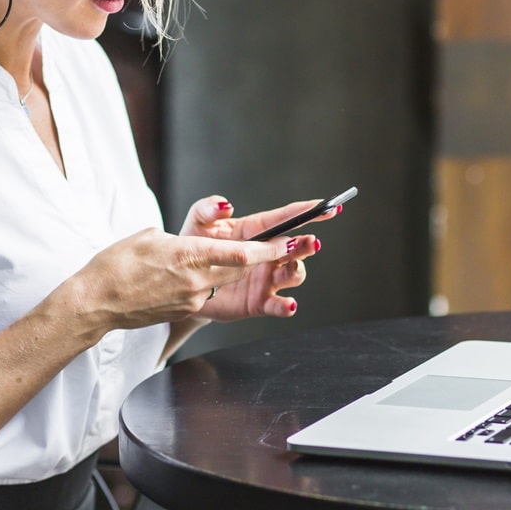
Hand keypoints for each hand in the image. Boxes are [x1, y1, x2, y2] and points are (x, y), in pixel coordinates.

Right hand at [67, 226, 287, 333]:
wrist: (94, 303)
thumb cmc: (116, 264)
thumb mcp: (149, 235)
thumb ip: (180, 237)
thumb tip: (193, 242)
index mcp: (189, 255)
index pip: (240, 254)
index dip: (269, 250)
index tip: (290, 242)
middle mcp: (196, 281)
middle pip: (242, 270)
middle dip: (264, 259)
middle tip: (287, 248)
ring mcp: (191, 300)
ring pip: (226, 282)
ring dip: (236, 271)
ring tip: (240, 259)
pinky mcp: (183, 311)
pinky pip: (206, 294)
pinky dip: (209, 282)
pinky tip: (195, 275)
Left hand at [178, 196, 335, 319]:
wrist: (183, 283)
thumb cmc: (194, 248)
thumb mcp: (198, 224)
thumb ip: (208, 209)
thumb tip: (225, 205)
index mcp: (256, 231)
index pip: (285, 218)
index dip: (307, 212)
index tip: (328, 206)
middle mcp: (267, 255)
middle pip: (295, 247)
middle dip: (306, 243)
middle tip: (310, 242)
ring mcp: (266, 278)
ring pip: (293, 274)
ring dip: (297, 269)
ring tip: (293, 266)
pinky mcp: (259, 302)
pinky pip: (278, 305)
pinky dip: (286, 306)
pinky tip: (289, 304)